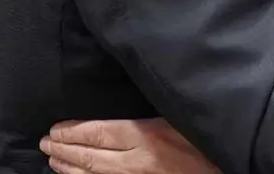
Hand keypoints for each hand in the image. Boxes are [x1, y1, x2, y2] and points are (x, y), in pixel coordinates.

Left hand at [40, 118, 219, 173]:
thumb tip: (124, 107)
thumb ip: (151, 115)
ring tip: (54, 162)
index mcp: (147, 135)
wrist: (228, 165)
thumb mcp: (179, 116)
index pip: (98, 133)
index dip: (72, 132)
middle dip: (64, 150)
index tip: (55, 128)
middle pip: (90, 156)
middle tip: (45, 144)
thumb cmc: (208, 140)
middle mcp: (138, 161)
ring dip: (70, 170)